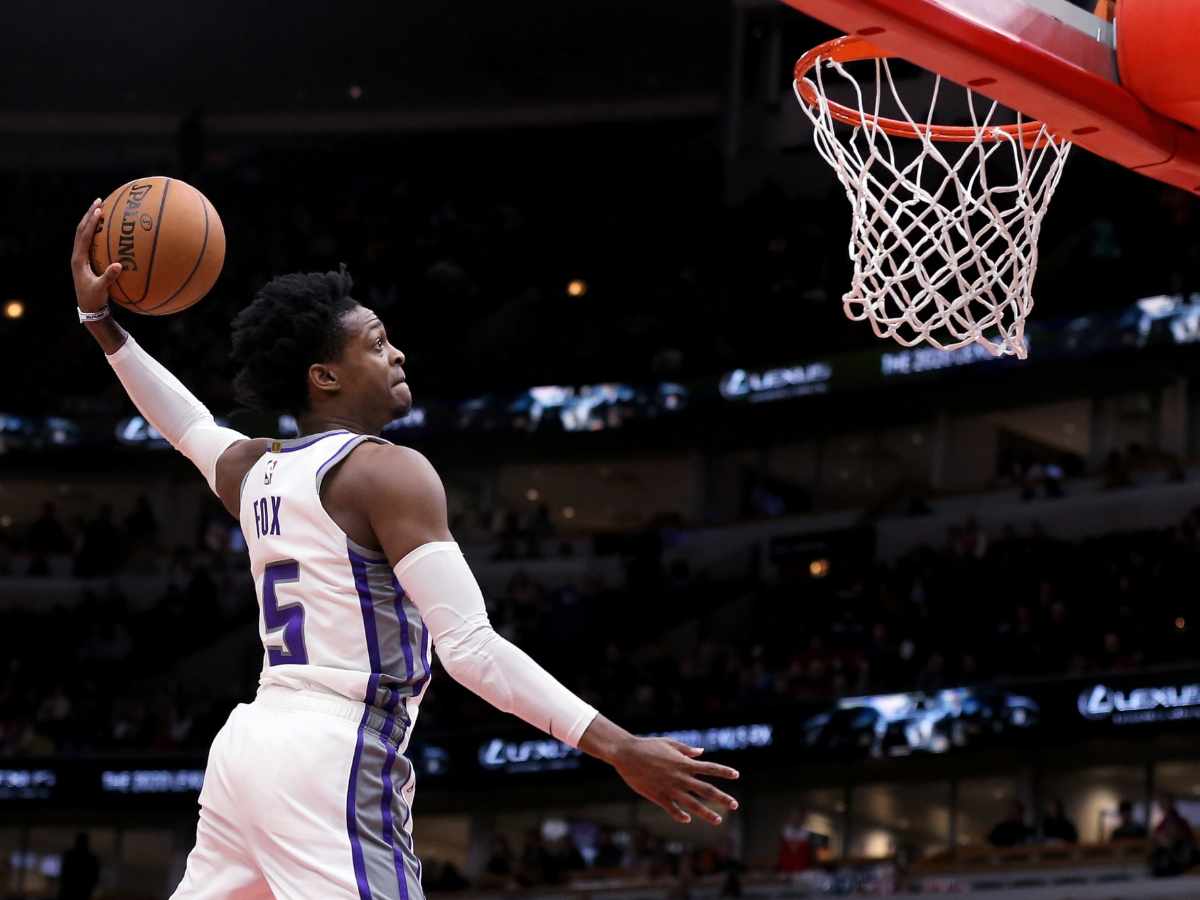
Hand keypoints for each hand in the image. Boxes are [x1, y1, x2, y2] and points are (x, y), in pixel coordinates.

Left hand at [71, 199, 121, 312]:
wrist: (88, 307)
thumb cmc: (94, 298)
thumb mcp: (101, 289)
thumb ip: (109, 277)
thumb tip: (119, 265)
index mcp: (78, 259)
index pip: (84, 236)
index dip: (91, 222)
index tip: (99, 210)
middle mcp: (77, 255)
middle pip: (81, 229)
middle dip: (89, 214)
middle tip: (99, 201)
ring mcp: (80, 257)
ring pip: (83, 233)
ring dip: (90, 220)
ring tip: (100, 208)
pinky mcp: (86, 260)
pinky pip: (90, 241)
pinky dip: (96, 231)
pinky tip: (107, 228)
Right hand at [610, 736, 739, 825]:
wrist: (626, 754)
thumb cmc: (648, 745)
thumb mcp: (669, 743)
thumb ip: (686, 749)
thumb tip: (702, 752)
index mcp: (684, 763)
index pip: (709, 768)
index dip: (724, 772)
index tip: (736, 775)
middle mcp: (680, 777)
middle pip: (706, 790)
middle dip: (722, 798)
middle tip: (735, 805)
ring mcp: (670, 788)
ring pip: (693, 804)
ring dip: (706, 813)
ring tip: (718, 820)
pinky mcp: (658, 796)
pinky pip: (673, 809)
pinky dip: (681, 815)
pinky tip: (688, 819)